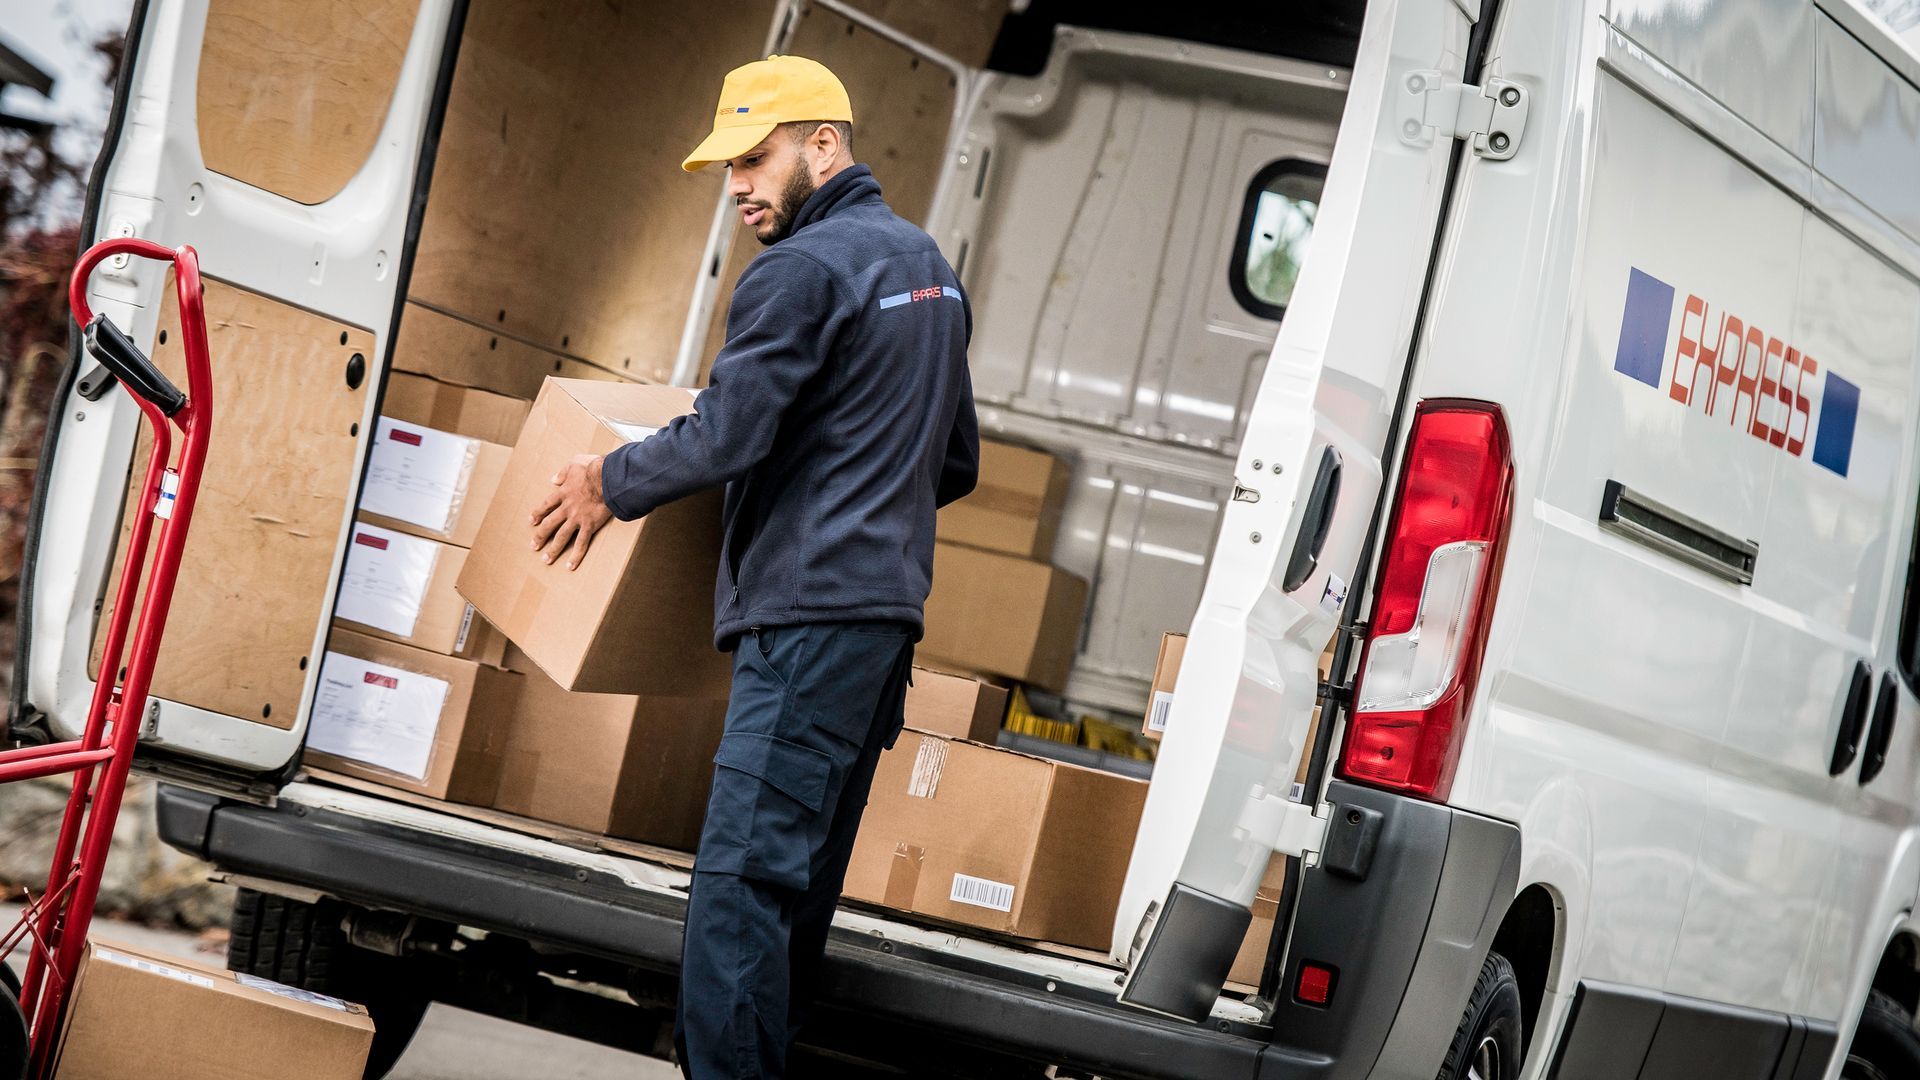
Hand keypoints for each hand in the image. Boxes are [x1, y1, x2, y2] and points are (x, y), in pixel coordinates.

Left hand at [529, 453, 611, 570]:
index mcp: (563, 492)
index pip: (546, 505)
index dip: (537, 513)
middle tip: (534, 546)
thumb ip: (563, 472)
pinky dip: (576, 555)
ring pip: (561, 537)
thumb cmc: (594, 468)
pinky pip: (581, 543)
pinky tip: (570, 565)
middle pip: (549, 524)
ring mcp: (577, 518)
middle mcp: (567, 508)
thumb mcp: (575, 463)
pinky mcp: (590, 525)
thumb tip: (553, 479)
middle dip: (540, 536)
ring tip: (546, 559)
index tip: (531, 521)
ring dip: (553, 549)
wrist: (608, 478)